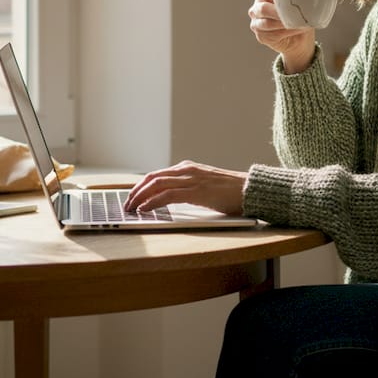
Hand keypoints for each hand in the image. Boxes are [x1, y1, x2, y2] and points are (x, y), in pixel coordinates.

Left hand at [124, 160, 248, 214]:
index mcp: (188, 168)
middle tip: (127, 204)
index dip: (141, 186)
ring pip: (156, 184)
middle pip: (152, 178)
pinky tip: (145, 209)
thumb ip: (188, 189)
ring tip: (131, 208)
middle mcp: (187, 170)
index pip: (157, 175)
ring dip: (140, 197)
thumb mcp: (205, 187)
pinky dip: (153, 202)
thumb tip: (171, 200)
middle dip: (136, 191)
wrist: (250, 190)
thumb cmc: (231, 192)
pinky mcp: (196, 191)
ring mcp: (191, 179)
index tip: (132, 197)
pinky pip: (167, 195)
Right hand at [248, 0, 315, 73]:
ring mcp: (256, 23)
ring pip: (267, 23)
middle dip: (279, 12)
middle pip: (263, 9)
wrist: (299, 39)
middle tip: (295, 13)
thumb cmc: (298, 17)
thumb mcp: (298, 4)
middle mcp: (257, 8)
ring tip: (298, 23)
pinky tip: (297, 29)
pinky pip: (272, 34)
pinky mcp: (261, 36)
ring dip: (284, 23)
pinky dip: (287, 32)